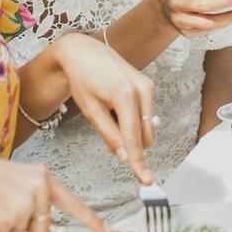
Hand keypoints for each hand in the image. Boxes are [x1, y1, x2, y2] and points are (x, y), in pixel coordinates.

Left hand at [53, 33, 154, 184]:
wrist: (84, 50)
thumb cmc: (82, 78)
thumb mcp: (90, 110)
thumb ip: (109, 135)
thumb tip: (125, 157)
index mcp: (125, 95)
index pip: (134, 138)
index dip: (138, 162)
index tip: (146, 181)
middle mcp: (142, 90)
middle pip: (145, 136)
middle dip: (129, 143)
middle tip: (105, 126)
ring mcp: (148, 86)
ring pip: (147, 127)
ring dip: (131, 130)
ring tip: (108, 110)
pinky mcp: (148, 85)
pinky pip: (146, 115)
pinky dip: (132, 119)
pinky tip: (115, 104)